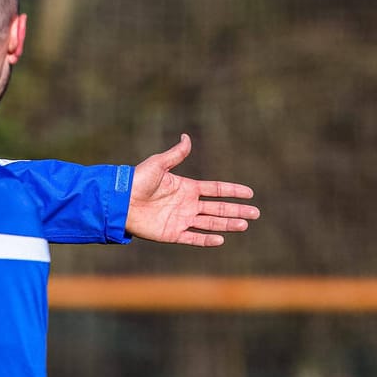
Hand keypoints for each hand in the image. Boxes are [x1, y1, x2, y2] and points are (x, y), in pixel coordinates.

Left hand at [126, 134, 257, 246]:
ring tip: (245, 224)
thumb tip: (186, 136)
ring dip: (227, 224)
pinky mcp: (171, 233)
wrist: (119, 201)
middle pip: (218, 208)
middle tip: (256, 213)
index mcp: (186, 188)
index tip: (250, 193)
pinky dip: (206, 240)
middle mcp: (186, 205)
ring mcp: (180, 220)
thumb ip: (175, 154)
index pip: (215, 190)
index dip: (232, 191)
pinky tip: (221, 239)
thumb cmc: (136, 181)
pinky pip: (193, 238)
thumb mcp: (158, 164)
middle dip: (237, 211)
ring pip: (210, 223)